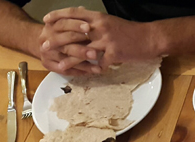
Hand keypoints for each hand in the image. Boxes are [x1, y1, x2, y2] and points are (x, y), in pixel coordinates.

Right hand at [36, 12, 101, 74]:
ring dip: (83, 65)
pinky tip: (91, 72)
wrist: (41, 42)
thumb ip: (74, 18)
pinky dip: (79, 72)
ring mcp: (46, 54)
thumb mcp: (64, 22)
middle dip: (81, 50)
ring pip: (66, 61)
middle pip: (64, 45)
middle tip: (95, 53)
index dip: (76, 25)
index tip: (89, 27)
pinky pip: (65, 71)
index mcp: (51, 26)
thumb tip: (83, 9)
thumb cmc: (59, 31)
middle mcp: (46, 40)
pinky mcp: (48, 65)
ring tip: (98, 67)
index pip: (63, 25)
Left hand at [44, 7, 159, 69]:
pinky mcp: (114, 54)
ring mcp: (107, 41)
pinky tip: (88, 76)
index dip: (58, 15)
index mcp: (99, 17)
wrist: (150, 38)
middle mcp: (101, 27)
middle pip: (73, 32)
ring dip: (69, 59)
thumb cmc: (131, 31)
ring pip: (82, 51)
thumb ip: (96, 21)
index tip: (46, 20)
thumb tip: (83, 19)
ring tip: (58, 65)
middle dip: (56, 40)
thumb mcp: (111, 21)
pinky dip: (93, 70)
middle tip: (44, 45)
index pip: (74, 13)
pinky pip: (100, 64)